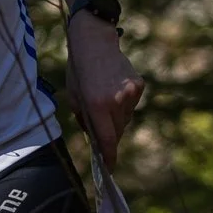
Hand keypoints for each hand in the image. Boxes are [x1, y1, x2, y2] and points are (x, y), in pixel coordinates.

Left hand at [68, 16, 144, 171]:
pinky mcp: (139, 86)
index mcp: (97, 105)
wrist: (95, 43)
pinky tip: (113, 90)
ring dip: (116, 119)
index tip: (109, 169)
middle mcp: (116, 101)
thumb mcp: (73, 97)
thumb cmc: (78, 71)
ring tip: (104, 101)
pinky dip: (123, 104)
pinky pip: (131, 105)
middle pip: (117, 132)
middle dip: (109, 136)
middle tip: (100, 130)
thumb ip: (85, 119)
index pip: (106, 140)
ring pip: (125, 119)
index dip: (108, 157)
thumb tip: (95, 137)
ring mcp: (130, 94)